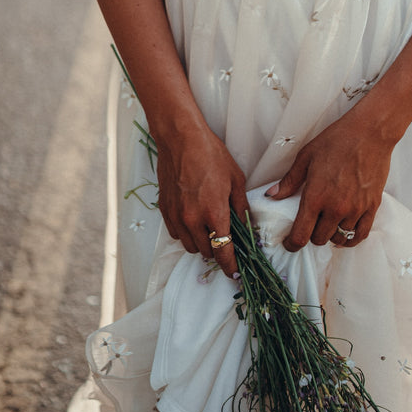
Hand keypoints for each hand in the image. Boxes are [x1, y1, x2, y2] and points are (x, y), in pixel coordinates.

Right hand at [155, 124, 246, 278]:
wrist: (181, 139)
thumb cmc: (211, 155)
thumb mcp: (236, 179)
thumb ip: (241, 207)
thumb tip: (247, 226)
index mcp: (214, 213)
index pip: (222, 251)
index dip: (230, 266)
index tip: (234, 272)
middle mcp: (192, 219)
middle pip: (205, 252)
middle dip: (217, 251)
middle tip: (226, 242)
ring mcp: (176, 216)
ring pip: (189, 246)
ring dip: (201, 244)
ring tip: (209, 230)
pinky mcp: (165, 209)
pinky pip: (176, 233)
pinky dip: (186, 233)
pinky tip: (194, 221)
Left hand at [267, 112, 393, 250]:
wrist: (370, 132)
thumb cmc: (337, 141)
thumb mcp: (306, 157)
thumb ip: (289, 180)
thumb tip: (271, 195)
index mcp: (316, 196)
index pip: (301, 235)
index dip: (292, 244)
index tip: (290, 243)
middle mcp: (335, 208)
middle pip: (319, 239)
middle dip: (311, 235)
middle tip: (310, 225)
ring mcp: (355, 209)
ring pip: (339, 238)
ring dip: (330, 235)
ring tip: (327, 225)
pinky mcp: (372, 207)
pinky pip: (360, 234)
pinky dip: (351, 238)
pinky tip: (345, 232)